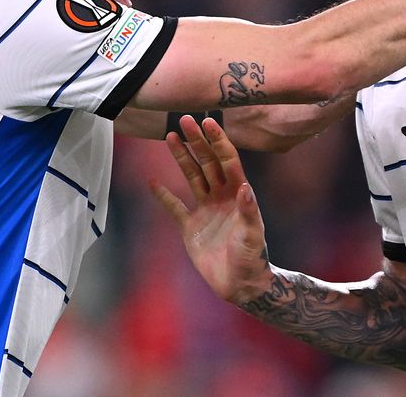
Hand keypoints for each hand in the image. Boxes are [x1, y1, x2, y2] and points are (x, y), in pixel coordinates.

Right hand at [150, 115, 272, 304]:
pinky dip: (164, 195)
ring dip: (182, 158)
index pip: (227, 160)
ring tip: (169, 136)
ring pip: (192, 177)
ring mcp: (206, 210)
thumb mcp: (252, 234)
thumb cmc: (252, 258)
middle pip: (207, 162)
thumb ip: (248, 211)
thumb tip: (244, 187)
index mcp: (238, 193)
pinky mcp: (192, 227)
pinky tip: (154, 182)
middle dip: (196, 141)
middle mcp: (222, 197)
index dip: (218, 141)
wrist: (239, 284)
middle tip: (183, 120)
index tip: (207, 122)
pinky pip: (176, 207)